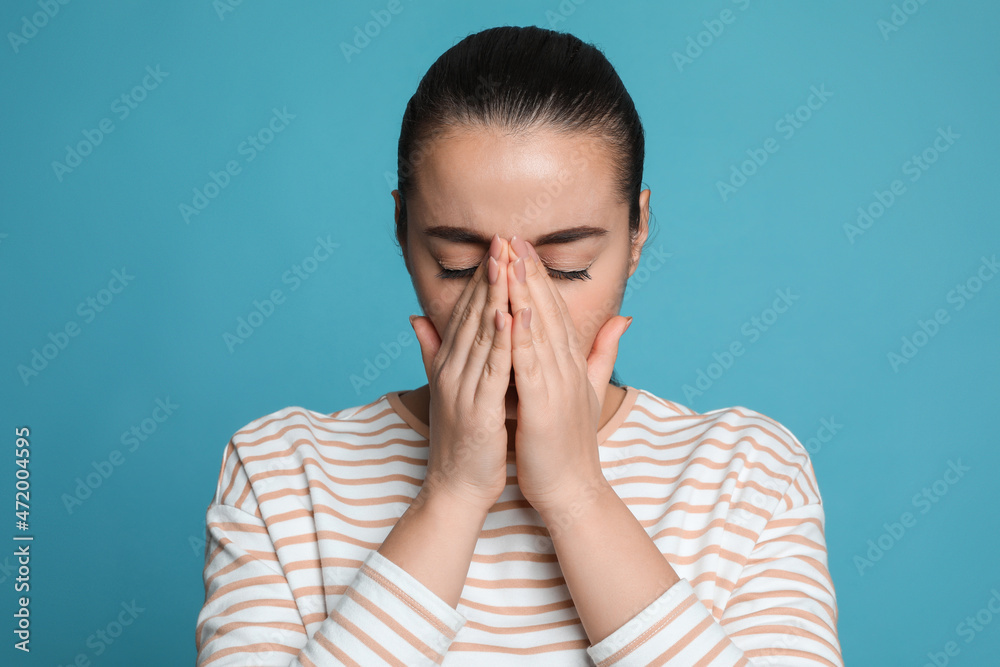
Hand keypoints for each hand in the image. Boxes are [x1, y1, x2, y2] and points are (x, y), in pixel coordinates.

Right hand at [409, 234, 513, 513]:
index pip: (468, 311)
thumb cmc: (462, 438)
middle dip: (490, 275)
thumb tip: (416, 317)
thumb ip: (433, 351)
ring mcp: (463, 388)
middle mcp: (452, 369)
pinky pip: (493, 369)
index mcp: (450, 363)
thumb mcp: (447, 387)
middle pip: (474, 314)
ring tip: (507, 261)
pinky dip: (502, 341)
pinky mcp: (477, 409)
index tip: (499, 244)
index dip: (483, 277)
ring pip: (482, 333)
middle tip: (503, 237)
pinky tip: (511, 314)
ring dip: (496, 296)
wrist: (456, 486)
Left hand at [505, 235, 631, 514]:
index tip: (521, 246)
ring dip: (523, 293)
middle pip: (547, 311)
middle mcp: (567, 368)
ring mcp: (558, 386)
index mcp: (571, 364)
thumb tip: (624, 318)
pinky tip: (513, 312)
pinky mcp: (545, 406)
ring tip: (509, 260)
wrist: (574, 490)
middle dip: (528, 273)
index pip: (554, 311)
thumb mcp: (589, 390)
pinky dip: (521, 338)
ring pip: (538, 331)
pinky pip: (530, 366)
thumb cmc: (571, 443)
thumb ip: (603, 353)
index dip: (538, 277)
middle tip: (511, 237)